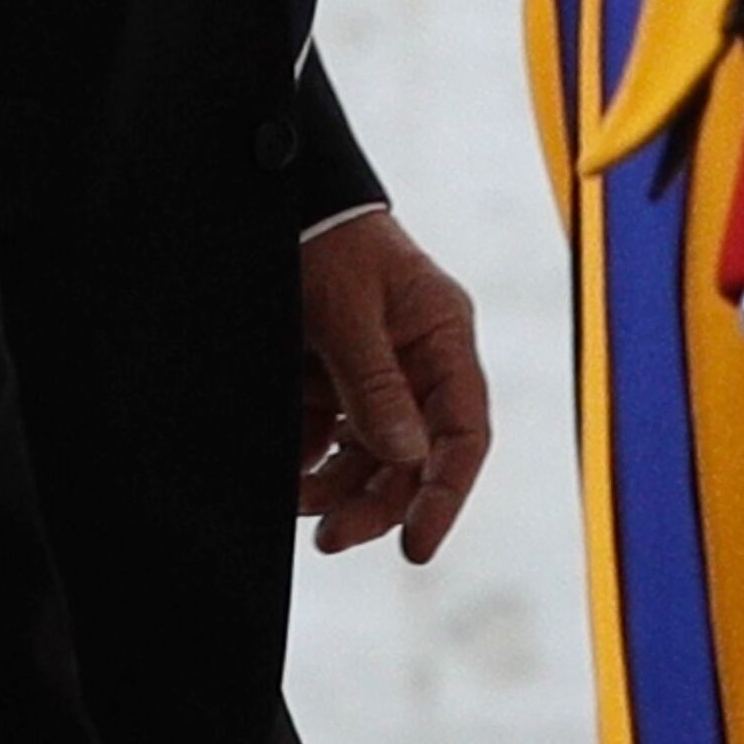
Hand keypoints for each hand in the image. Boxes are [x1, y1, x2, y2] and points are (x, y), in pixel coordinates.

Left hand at [297, 209, 491, 566]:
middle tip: (330, 539)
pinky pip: (334, 433)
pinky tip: (289, 464)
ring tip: (297, 500)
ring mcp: (380, 368)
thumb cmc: (323, 238)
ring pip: (371, 452)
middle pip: (414, 455)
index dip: (445, 494)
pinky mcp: (340, 373)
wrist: (279, 198)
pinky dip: (311, 454)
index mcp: (443, 336)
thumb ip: (375, 383)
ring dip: (337, 485)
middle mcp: (419, 359)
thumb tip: (407, 458)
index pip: (463, 432)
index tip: (417, 545)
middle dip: (375, 502)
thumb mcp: (346, 309)